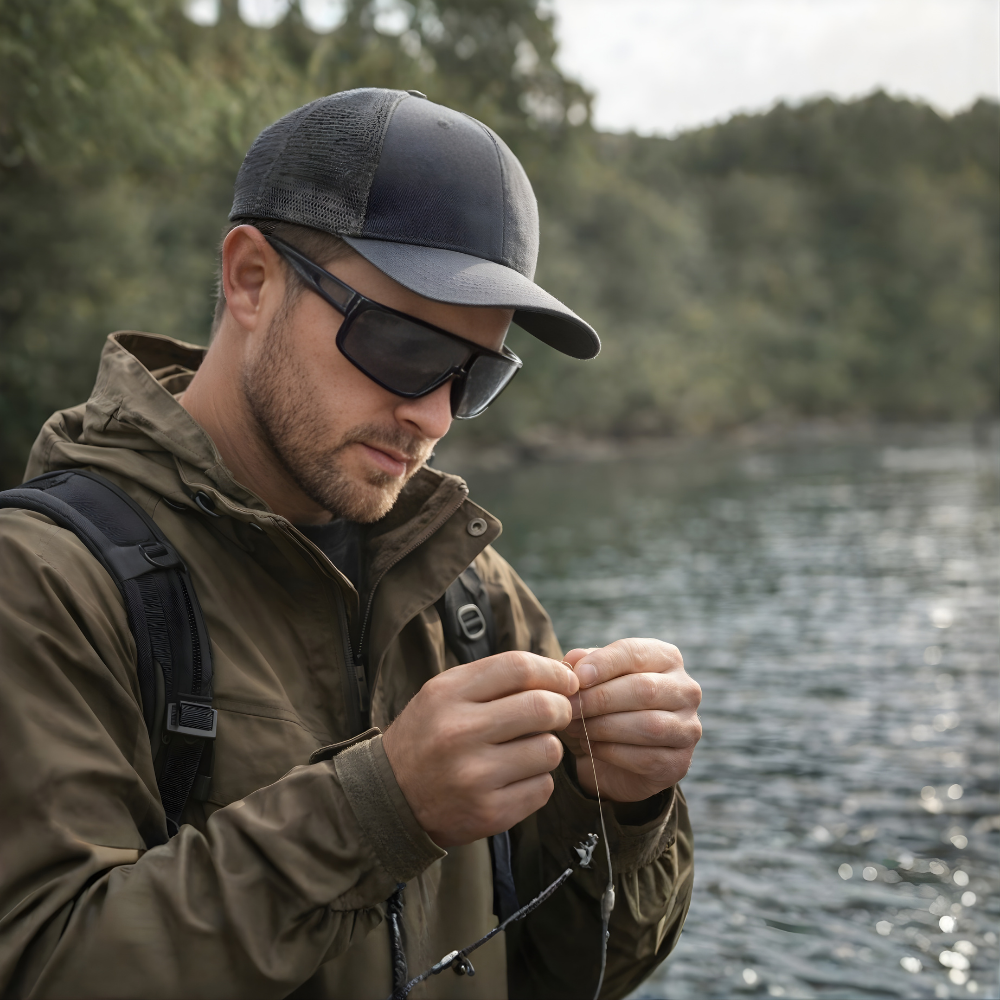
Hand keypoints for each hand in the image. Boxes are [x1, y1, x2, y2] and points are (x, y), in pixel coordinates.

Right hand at [382, 652, 578, 846]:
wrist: (390, 798)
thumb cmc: (428, 737)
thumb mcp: (443, 694)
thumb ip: (494, 680)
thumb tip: (559, 676)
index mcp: (448, 695)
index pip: (518, 667)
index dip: (552, 671)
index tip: (566, 680)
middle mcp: (459, 733)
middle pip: (542, 707)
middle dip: (561, 709)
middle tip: (557, 714)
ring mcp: (474, 776)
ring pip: (549, 750)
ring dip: (547, 748)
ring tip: (525, 750)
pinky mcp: (489, 812)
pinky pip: (542, 788)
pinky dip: (537, 781)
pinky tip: (514, 779)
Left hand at [560, 639, 701, 802]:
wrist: (616, 758)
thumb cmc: (606, 706)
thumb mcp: (593, 680)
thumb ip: (583, 665)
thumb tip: (573, 661)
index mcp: (666, 659)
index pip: (635, 653)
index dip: (604, 663)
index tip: (578, 677)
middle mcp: (685, 690)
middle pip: (644, 689)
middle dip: (599, 699)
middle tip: (568, 707)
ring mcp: (687, 728)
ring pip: (648, 725)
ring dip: (603, 727)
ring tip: (574, 727)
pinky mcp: (679, 762)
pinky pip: (645, 758)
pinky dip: (611, 752)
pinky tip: (590, 747)